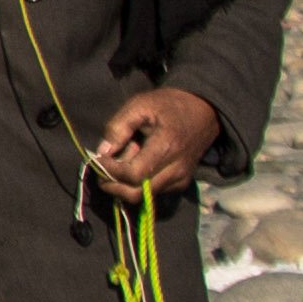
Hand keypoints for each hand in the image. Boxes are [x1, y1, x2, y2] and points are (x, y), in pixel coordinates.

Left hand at [91, 86, 218, 199]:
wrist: (204, 111)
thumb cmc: (169, 105)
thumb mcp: (140, 105)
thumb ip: (118, 127)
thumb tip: (102, 151)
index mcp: (166, 148)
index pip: (132, 175)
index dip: (110, 171)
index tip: (98, 158)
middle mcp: (176, 169)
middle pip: (136, 193)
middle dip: (113, 184)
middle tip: (104, 166)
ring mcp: (181, 179)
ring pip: (143, 196)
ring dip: (125, 184)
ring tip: (125, 160)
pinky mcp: (181, 183)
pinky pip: (153, 192)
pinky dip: (138, 184)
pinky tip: (138, 163)